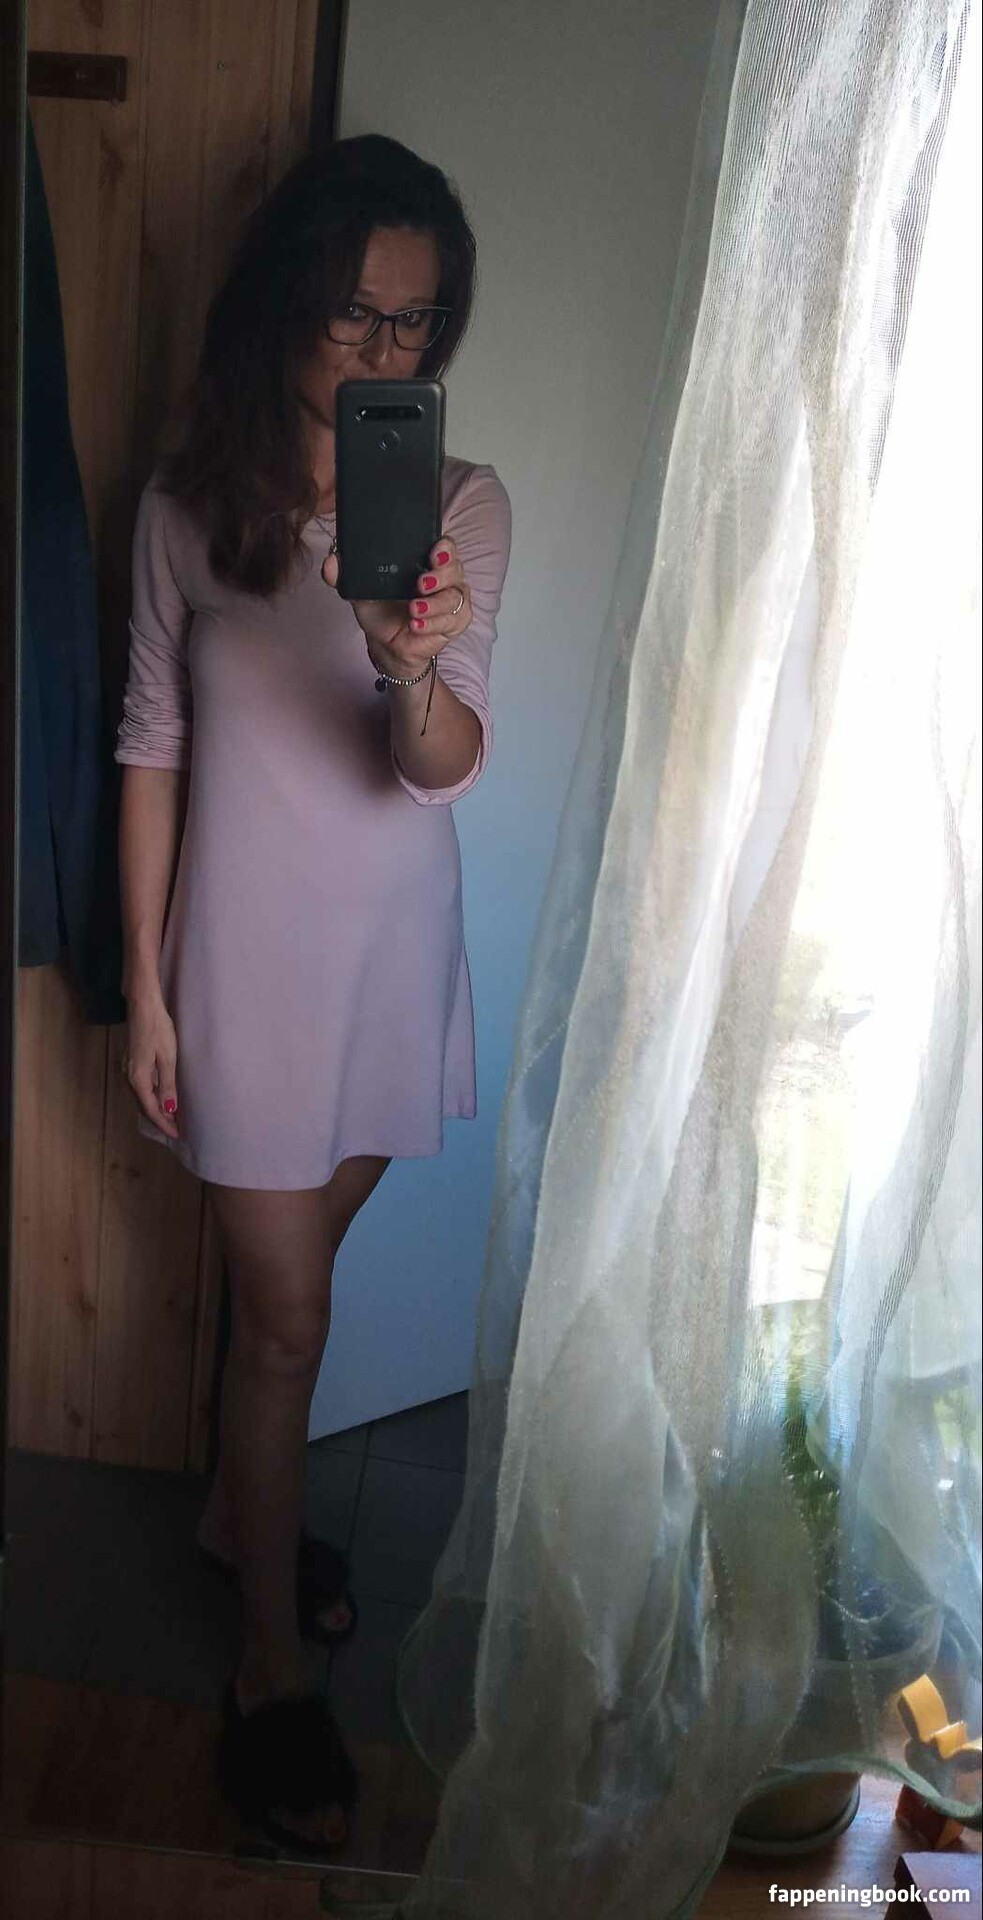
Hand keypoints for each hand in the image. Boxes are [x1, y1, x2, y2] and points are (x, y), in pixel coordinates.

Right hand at [122, 990, 179, 1139]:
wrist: (143, 1006)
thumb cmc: (158, 1028)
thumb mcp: (168, 1058)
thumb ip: (168, 1085)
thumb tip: (169, 1109)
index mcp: (138, 1078)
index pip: (151, 1110)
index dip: (164, 1124)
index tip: (177, 1135)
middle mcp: (130, 1077)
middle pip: (144, 1106)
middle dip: (160, 1120)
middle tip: (177, 1130)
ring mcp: (129, 1070)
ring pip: (142, 1098)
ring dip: (156, 1110)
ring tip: (173, 1118)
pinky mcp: (133, 1063)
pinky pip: (142, 1088)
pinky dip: (152, 1097)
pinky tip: (163, 1098)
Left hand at [321, 536, 471, 680]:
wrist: (387, 643)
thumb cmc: (380, 609)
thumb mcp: (359, 589)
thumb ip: (344, 573)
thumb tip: (331, 563)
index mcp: (425, 560)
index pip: (445, 546)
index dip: (444, 548)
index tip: (433, 554)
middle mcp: (444, 577)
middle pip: (455, 568)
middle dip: (441, 576)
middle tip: (420, 585)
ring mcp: (453, 599)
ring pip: (456, 597)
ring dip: (435, 605)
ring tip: (413, 610)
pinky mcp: (456, 622)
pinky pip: (455, 620)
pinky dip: (435, 624)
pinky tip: (417, 626)